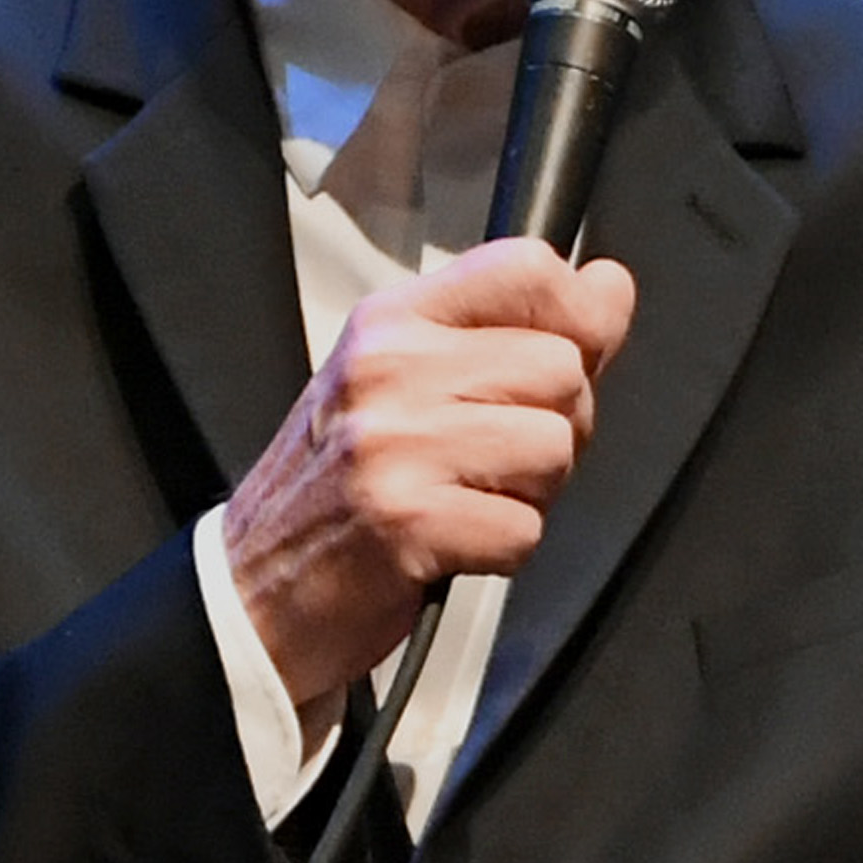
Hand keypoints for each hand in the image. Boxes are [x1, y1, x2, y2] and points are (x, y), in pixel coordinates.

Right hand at [223, 240, 637, 714]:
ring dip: (531, 494)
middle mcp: (388, 369)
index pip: (524, 269)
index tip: (572, 354)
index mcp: (389, 324)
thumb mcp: (408, 387)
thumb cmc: (338, 492)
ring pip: (554, 446)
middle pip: (561, 368)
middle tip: (492, 462)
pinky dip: (502, 551)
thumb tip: (608, 285)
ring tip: (466, 501)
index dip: (577, 316)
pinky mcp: (407, 520)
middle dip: (556, 427)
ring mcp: (394, 443)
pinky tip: (451, 546)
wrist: (254, 593)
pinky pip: (526, 529)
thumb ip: (515, 335)